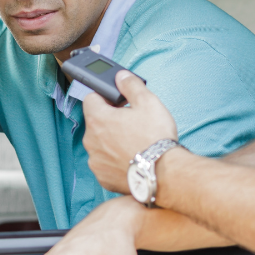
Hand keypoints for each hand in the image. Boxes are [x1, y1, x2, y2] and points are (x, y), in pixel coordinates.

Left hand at [83, 71, 178, 194]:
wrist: (164, 173)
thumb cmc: (155, 138)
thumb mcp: (148, 102)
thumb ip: (130, 85)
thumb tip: (121, 77)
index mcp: (98, 118)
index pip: (91, 98)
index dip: (106, 97)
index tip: (119, 102)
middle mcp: (90, 140)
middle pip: (95, 122)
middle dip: (110, 120)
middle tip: (132, 123)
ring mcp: (95, 161)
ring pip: (99, 144)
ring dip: (111, 141)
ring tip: (134, 143)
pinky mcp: (102, 177)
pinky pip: (105, 163)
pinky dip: (114, 160)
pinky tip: (131, 158)